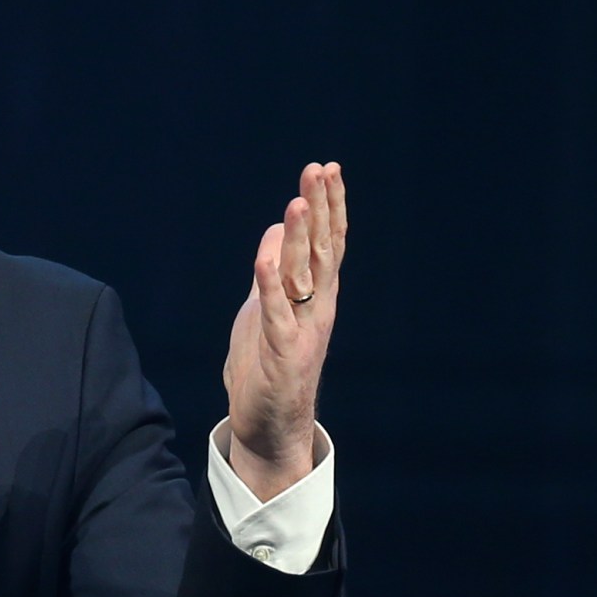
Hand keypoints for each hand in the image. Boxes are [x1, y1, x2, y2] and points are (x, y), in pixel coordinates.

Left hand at [222, 162, 345, 500]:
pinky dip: (270, 282)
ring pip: (303, 275)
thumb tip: (277, 233)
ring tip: (299, 201)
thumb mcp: (269, 311)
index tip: (328, 169)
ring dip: (301, 237)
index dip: (329, 206)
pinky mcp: (282, 352)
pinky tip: (266, 254)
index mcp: (316, 297)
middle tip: (320, 169)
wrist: (270, 427)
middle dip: (321, 208)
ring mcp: (302, 329)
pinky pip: (276, 312)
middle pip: (321, 249)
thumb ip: (274, 276)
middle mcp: (317, 308)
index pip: (327, 242)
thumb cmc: (268, 368)